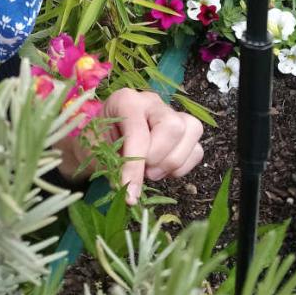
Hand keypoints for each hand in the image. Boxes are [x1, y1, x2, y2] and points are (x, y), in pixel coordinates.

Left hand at [104, 88, 203, 203]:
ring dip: (172, 162)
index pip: (139, 134)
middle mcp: (151, 101)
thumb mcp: (98, 153)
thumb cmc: (98, 143)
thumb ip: (114, 168)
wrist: (102, 140)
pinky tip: (163, 170)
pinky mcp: (184, 129)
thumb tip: (131, 193)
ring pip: (191, 131)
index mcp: (126, 100)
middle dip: (159, 158)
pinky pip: (197, 149)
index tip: (129, 193)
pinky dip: (183, 167)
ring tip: (151, 172)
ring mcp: (171, 112)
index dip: (135, 167)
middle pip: (173, 126)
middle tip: (144, 172)